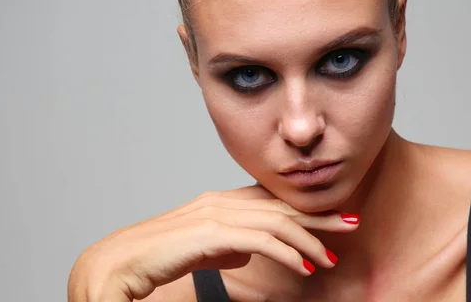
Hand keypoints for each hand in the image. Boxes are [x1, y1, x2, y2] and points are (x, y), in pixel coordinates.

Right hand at [67, 185, 359, 301]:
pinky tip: (306, 267)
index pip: (271, 203)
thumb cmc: (156, 258)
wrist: (119, 262)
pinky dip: (288, 253)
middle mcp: (221, 202)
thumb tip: (247, 253)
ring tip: (333, 255)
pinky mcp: (211, 233)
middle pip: (280, 207)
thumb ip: (225, 247)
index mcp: (220, 203)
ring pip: (276, 222)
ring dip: (309, 239)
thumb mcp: (200, 250)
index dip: (304, 210)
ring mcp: (216, 214)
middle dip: (319, 216)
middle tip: (352, 222)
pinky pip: (261, 241)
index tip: (332, 218)